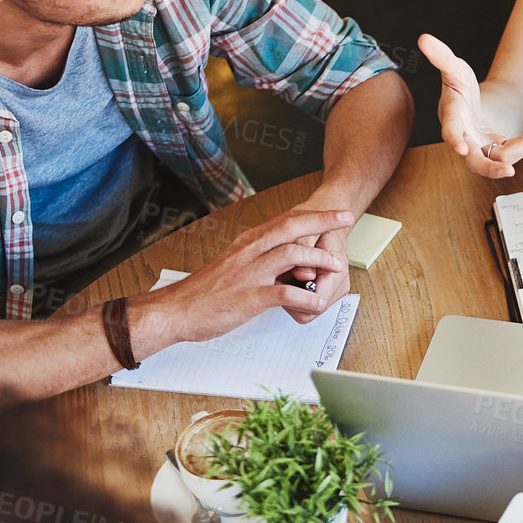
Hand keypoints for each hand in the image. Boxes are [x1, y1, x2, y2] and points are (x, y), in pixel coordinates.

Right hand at [153, 207, 352, 344]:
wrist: (177, 310)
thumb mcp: (234, 266)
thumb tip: (280, 263)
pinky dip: (304, 298)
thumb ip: (257, 261)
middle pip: (291, 227)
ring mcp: (249, 274)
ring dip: (317, 258)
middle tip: (345, 218)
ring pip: (290, 254)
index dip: (313, 214)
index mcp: (247, 243)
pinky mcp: (249, 298)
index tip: (335, 212)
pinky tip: (316, 303)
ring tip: (336, 265)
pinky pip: (283, 294)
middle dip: (321, 221)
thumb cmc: (205, 292)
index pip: (284, 220)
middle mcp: (249, 252)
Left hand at [276, 207, 351, 321]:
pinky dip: (293, 292)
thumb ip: (305, 250)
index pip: (317, 303)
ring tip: (284, 273)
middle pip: (310, 309)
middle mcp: (338, 286)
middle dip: (292, 297)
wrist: (328, 219)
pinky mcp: (323, 290)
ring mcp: (331, 291)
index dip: (296, 295)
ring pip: (306, 308)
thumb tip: (304, 275)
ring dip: (291, 294)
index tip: (283, 278)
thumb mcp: (309, 229)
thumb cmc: (318, 223)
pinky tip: (288, 276)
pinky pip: (304, 302)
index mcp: (337, 272)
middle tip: (280, 275)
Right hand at [419, 33, 522, 178]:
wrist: (469, 107)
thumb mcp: (454, 69)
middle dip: (491, 170)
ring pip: (502, 160)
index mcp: (453, 120)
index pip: (450, 131)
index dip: (453, 140)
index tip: (460, 148)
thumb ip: (442, 56)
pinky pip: (518, 150)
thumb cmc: (459, 88)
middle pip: (476, 164)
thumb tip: (423, 37)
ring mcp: (482, 150)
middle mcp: (466, 141)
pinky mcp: (498, 152)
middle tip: (508, 173)